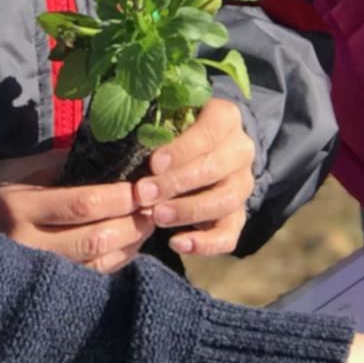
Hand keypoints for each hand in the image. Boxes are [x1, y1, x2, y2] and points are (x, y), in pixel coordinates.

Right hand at [0, 148, 159, 272]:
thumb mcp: (14, 171)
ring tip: (146, 226)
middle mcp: (26, 246)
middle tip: (155, 208)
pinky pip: (88, 281)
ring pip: (96, 267)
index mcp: (18, 208)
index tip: (143, 187)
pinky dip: (115, 264)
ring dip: (129, 246)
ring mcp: (33, 275)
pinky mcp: (41, 292)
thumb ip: (58, 164)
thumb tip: (108, 156)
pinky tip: (127, 247)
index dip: (120, 198)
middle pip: (95, 240)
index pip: (82, 204)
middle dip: (132, 224)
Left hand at [145, 99, 256, 256]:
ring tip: (157, 217)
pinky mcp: (238, 214)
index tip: (154, 164)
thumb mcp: (166, 120)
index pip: (210, 132)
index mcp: (226, 118)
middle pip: (216, 168)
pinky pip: (229, 234)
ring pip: (225, 201)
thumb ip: (154, 128)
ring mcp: (241, 184)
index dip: (182, 150)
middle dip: (177, 183)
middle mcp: (240, 151)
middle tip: (144, 194)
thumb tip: (122, 140)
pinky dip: (205, 243)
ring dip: (188, 211)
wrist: (196, 152)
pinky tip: (176, 243)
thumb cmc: (172, 132)